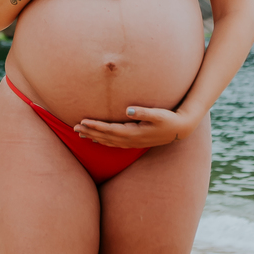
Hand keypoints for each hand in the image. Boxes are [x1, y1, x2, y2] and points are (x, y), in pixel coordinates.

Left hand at [74, 105, 189, 148]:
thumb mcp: (158, 114)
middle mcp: (130, 140)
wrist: (179, 130)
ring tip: (80, 134)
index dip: (95, 126)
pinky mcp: (134, 142)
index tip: (82, 122)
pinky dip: (103, 142)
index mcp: (133, 133)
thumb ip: (143, 112)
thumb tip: (128, 110)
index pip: (109, 130)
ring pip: (108, 142)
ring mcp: (132, 143)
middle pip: (105, 137)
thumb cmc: (168, 119)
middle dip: (90, 132)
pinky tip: (97, 140)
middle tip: (74, 128)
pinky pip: (114, 144)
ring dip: (94, 137)